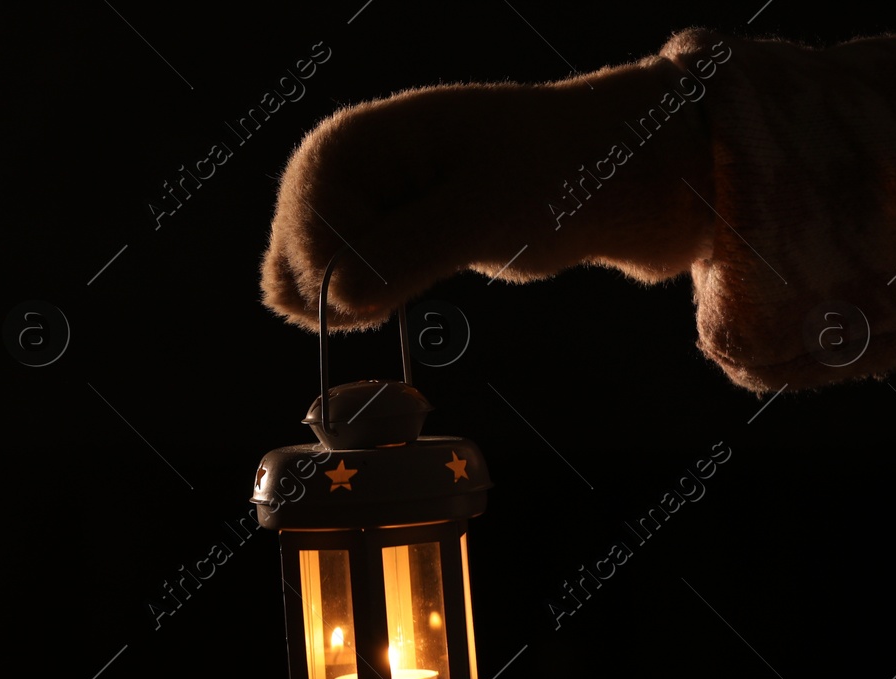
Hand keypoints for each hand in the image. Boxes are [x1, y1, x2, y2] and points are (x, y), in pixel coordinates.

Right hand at [260, 60, 714, 331]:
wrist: (607, 172)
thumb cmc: (557, 171)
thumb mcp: (491, 210)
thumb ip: (412, 251)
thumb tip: (339, 301)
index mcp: (347, 146)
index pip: (304, 240)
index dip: (349, 277)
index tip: (411, 274)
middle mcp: (333, 178)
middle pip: (288, 273)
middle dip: (346, 298)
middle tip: (425, 273)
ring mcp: (349, 213)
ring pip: (302, 294)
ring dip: (354, 311)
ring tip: (426, 276)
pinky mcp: (371, 244)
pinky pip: (332, 301)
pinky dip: (362, 314)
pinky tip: (413, 291)